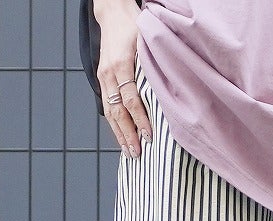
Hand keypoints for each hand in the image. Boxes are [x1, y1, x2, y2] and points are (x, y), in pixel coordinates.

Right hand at [94, 0, 151, 156]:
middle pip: (118, 111)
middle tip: (138, 154)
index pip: (130, 99)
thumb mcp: (146, 42)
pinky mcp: (102, 79)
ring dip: (120, 134)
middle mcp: (109, 73)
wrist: (112, 13)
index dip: (140, 119)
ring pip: (110, 112)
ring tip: (129, 152)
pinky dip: (114, 124)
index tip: (149, 136)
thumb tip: (170, 91)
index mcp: (121, 64)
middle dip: (128, 134)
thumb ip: (154, 66)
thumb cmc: (134, 26)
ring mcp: (103, 77)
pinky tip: (121, 137)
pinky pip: (107, 106)